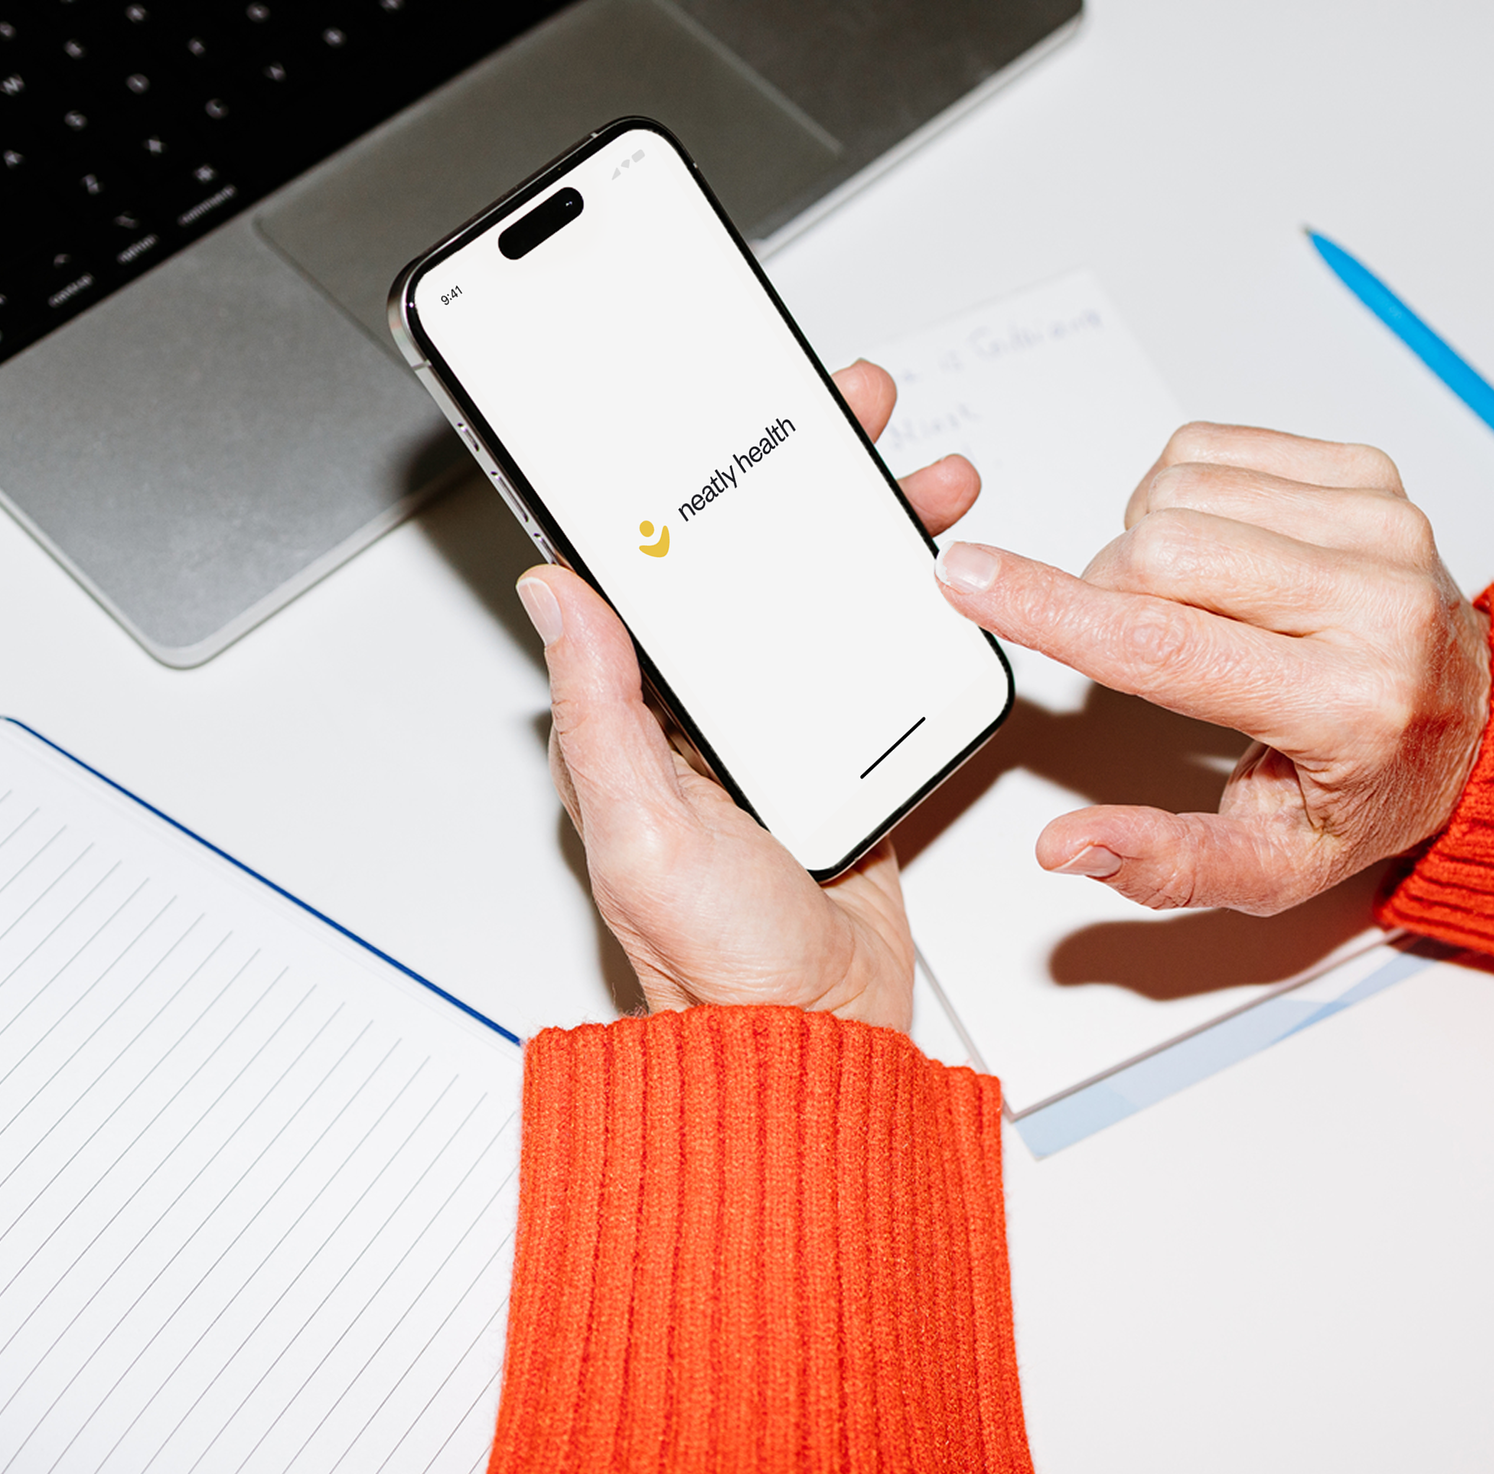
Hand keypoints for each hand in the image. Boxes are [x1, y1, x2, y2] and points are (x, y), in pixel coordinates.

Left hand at [516, 360, 978, 1030]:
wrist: (816, 1036)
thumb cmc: (714, 961)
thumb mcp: (641, 825)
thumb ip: (603, 707)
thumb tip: (555, 593)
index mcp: (638, 720)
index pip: (658, 572)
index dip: (693, 485)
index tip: (725, 418)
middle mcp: (706, 720)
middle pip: (752, 567)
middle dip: (805, 483)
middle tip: (852, 419)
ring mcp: (782, 737)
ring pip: (825, 603)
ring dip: (873, 538)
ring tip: (920, 488)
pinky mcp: (848, 762)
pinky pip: (881, 667)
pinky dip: (912, 617)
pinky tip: (938, 584)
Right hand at [933, 423, 1488, 915]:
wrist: (1478, 722)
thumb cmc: (1370, 785)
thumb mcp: (1274, 867)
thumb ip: (1166, 863)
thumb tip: (1069, 846)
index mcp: (1348, 704)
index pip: (1162, 643)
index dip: (1048, 609)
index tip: (968, 578)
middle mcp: (1376, 602)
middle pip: (1159, 551)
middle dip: (1110, 592)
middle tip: (1145, 642)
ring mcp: (1380, 525)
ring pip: (1177, 490)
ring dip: (1150, 544)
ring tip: (1198, 605)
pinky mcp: (1370, 474)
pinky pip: (1213, 449)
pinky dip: (1189, 498)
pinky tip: (1227, 556)